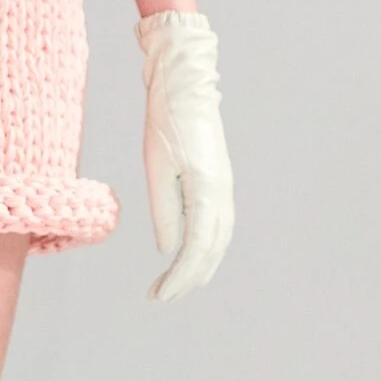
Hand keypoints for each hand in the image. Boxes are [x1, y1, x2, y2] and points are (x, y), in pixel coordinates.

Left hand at [134, 10, 233, 302]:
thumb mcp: (155, 165)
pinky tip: (191, 255)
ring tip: (175, 285)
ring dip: (200, 266)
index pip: (197, 248)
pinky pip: (218, 224)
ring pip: (219, 240)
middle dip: (188, 278)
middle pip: (212, 250)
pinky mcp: (219, 180)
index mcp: (207, 189)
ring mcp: (224, 186)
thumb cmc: (165, 120)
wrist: (186, 83)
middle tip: (161, 297)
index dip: (180, 276)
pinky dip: (206, 247)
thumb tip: (166, 249)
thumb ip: (163, 210)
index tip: (159, 295)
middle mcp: (222, 192)